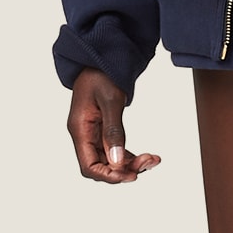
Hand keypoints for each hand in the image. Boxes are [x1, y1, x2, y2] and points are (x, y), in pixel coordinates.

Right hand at [67, 69, 160, 183]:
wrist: (101, 57)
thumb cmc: (102, 74)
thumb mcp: (111, 101)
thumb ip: (113, 132)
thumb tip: (118, 162)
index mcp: (80, 129)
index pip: (89, 166)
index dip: (109, 175)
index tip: (130, 175)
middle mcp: (84, 134)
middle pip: (100, 166)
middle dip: (124, 170)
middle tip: (149, 162)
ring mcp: (92, 133)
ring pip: (109, 160)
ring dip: (130, 164)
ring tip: (152, 159)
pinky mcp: (101, 129)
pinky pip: (114, 150)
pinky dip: (129, 156)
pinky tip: (145, 156)